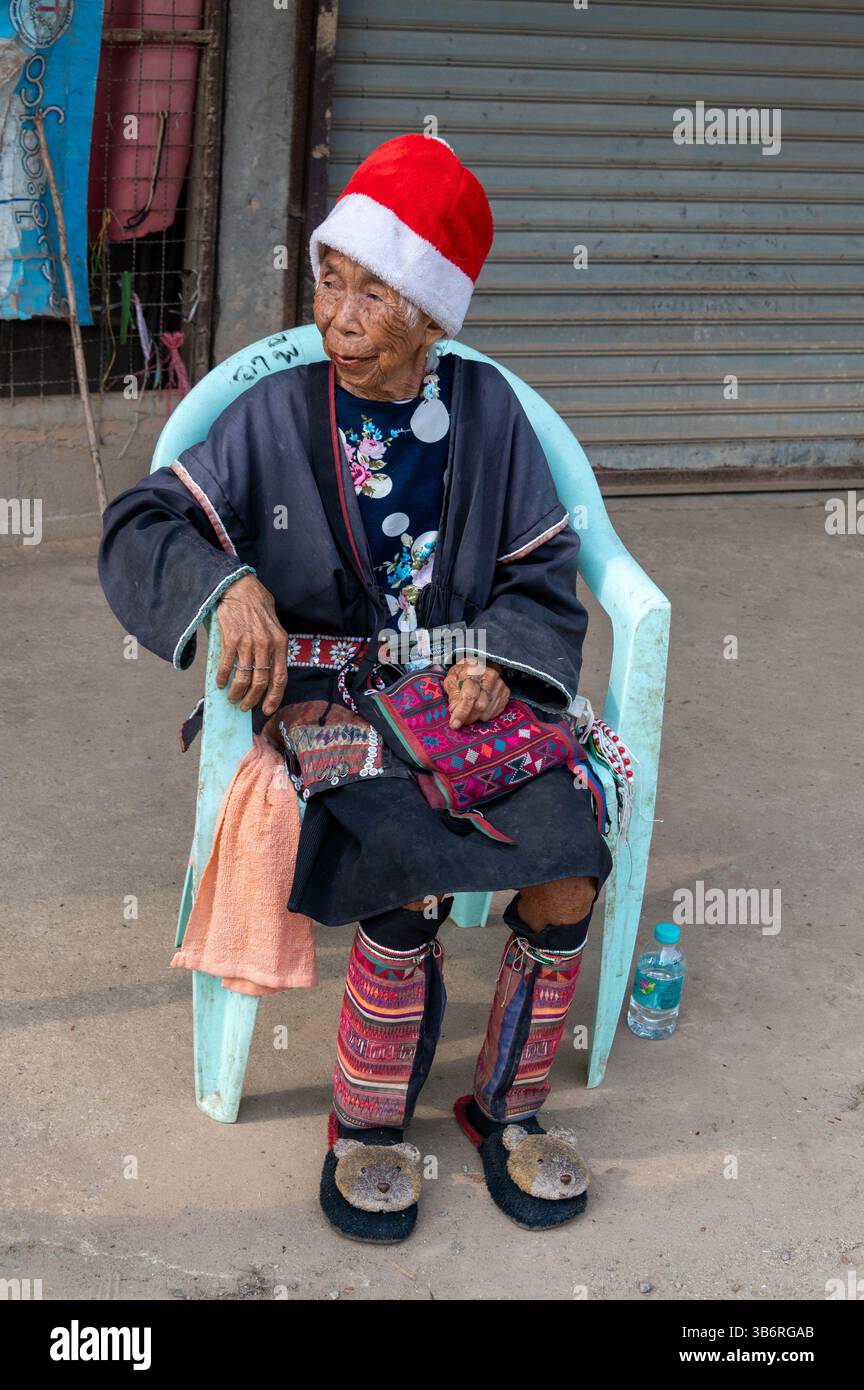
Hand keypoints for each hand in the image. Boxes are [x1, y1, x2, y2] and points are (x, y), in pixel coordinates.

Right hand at [214, 574, 288, 714]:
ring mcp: (248, 643)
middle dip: (253, 699)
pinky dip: (222, 678)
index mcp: (280, 642)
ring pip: (244, 678)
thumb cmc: (257, 604)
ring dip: (236, 692)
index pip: (280, 677)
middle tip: (245, 707)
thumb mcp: (274, 624)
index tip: (267, 709)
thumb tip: (270, 669)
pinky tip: (220, 683)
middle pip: (262, 682)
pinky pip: (226, 666)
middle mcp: (266, 644)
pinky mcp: (230, 639)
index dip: (274, 697)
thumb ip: (274, 646)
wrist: (238, 586)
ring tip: (232, 697)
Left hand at [443, 657, 508, 729]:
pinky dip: (485, 715)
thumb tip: (454, 711)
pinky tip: (479, 709)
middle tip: (461, 719)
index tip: (454, 724)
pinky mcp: (506, 692)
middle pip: (480, 706)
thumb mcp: (451, 680)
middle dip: (468, 716)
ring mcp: (500, 685)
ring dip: (476, 717)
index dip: (461, 712)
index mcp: (474, 670)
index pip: (469, 695)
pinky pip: (496, 712)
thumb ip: (453, 694)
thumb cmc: (462, 673)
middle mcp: (490, 676)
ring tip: (470, 711)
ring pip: (488, 711)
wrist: (478, 665)